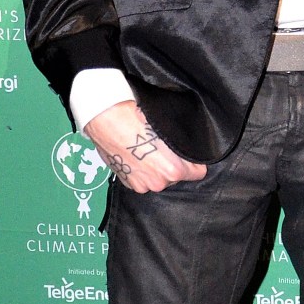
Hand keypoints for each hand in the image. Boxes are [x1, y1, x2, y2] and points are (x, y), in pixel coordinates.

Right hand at [84, 100, 206, 192]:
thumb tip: (190, 147)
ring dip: (156, 169)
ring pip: (159, 179)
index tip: (186, 152)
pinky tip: (135, 155)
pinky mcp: (127, 183)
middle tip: (163, 147)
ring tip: (147, 150)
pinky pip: (143, 180)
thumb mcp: (169, 126)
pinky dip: (142, 171)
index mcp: (174, 170)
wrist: (105, 117)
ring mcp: (141, 185)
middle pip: (177, 177)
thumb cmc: (138, 117)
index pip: (197, 173)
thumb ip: (183, 144)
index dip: (193, 162)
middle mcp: (158, 183)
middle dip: (173, 165)